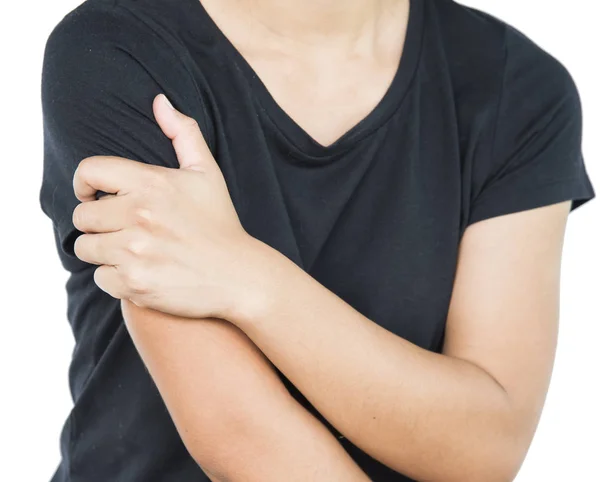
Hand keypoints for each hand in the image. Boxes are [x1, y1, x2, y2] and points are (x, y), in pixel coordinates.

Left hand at [72, 93, 262, 319]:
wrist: (238, 276)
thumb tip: (159, 100)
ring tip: (132, 251)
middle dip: (98, 223)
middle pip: (82, 216)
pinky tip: (141, 272)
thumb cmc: (219, 223)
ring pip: (87, 248)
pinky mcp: (135, 283)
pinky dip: (116, 278)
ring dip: (104, 251)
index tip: (93, 195)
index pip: (89, 171)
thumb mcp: (207, 173)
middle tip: (123, 229)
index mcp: (152, 183)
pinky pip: (101, 278)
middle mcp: (139, 216)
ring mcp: (135, 252)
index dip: (84, 183)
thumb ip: (183, 133)